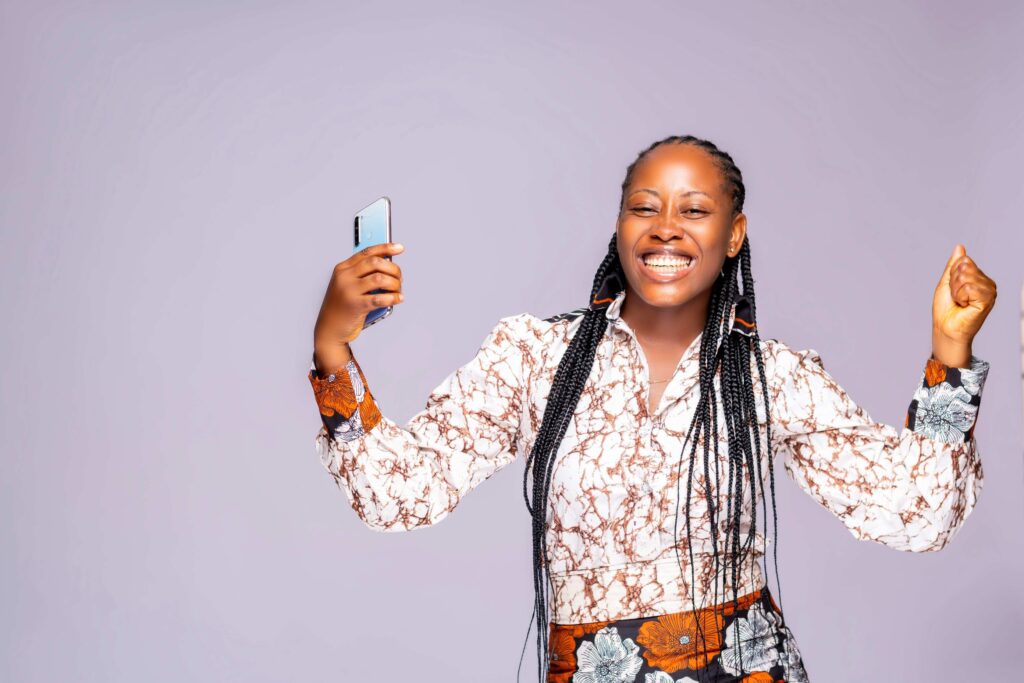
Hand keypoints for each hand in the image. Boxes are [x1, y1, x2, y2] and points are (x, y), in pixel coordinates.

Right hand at [313, 242, 404, 372]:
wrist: (329, 329)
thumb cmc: (342, 307)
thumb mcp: (347, 286)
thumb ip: (362, 275)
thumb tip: (388, 267)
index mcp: (342, 269)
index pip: (367, 252)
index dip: (385, 248)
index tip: (399, 248)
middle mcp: (344, 277)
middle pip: (375, 263)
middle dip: (393, 269)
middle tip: (400, 278)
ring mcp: (349, 291)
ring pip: (380, 279)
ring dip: (394, 284)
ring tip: (398, 290)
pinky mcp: (355, 305)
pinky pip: (380, 298)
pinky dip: (393, 298)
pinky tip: (398, 299)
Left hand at [931, 243, 995, 365]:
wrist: (945, 328)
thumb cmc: (946, 308)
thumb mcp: (946, 282)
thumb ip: (953, 265)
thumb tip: (960, 247)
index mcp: (979, 277)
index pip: (963, 261)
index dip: (952, 275)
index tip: (953, 289)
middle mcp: (987, 283)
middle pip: (964, 267)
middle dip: (953, 283)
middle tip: (956, 297)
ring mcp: (989, 291)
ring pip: (965, 277)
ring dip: (956, 291)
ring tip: (960, 302)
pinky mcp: (988, 300)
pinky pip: (969, 287)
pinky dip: (961, 296)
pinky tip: (964, 305)